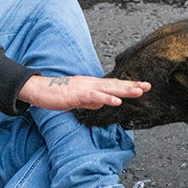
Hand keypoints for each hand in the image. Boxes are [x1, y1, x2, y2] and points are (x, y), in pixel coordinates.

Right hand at [18, 75, 150, 110]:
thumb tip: (102, 104)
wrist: (39, 90)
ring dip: (124, 90)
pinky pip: (94, 96)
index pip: (113, 85)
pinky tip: (116, 101)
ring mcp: (84, 87)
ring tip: (138, 91)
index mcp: (92, 85)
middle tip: (148, 86)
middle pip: (115, 84)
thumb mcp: (77, 100)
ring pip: (108, 88)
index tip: (143, 86)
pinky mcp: (77, 94)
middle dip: (132, 85)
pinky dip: (106, 98)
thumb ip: (90, 102)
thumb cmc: (56, 95)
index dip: (128, 85)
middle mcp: (91, 83)